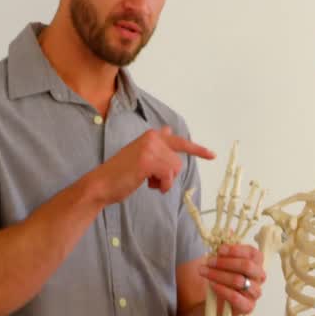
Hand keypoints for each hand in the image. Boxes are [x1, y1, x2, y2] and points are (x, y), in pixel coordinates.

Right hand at [91, 126, 214, 204]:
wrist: (102, 184)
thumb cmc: (121, 174)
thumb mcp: (140, 154)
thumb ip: (156, 144)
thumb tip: (168, 130)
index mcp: (151, 136)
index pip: (179, 141)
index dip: (197, 150)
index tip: (212, 155)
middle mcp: (152, 138)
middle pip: (178, 161)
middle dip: (168, 175)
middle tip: (150, 179)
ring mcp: (150, 148)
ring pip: (174, 170)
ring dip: (163, 181)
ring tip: (146, 180)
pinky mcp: (148, 161)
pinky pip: (168, 177)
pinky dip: (161, 185)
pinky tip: (148, 185)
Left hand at [198, 243, 264, 314]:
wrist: (215, 302)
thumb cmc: (221, 279)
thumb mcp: (220, 261)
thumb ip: (225, 247)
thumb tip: (228, 230)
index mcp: (256, 263)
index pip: (252, 253)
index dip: (236, 250)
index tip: (218, 250)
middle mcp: (259, 277)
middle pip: (247, 266)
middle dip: (225, 262)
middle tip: (208, 261)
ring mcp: (255, 292)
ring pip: (240, 281)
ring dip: (219, 275)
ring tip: (204, 272)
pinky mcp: (248, 307)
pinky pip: (237, 298)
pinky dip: (223, 290)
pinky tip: (212, 285)